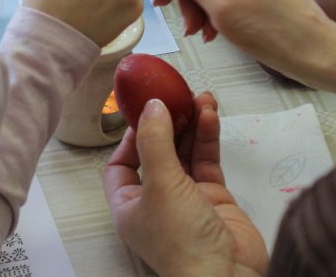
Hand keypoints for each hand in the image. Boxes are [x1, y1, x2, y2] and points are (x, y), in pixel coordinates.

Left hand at [103, 93, 267, 276]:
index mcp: (129, 206)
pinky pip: (207, 160)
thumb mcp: (160, 184)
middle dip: (168, 123)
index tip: (144, 109)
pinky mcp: (214, 199)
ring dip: (192, 125)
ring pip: (185, 153)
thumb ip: (155, 141)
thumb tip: (151, 106)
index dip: (131, 135)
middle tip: (176, 95)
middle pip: (157, 152)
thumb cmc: (182, 241)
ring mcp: (187, 200)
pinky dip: (208, 138)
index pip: (121, 165)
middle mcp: (156, 202)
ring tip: (201, 98)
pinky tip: (210, 115)